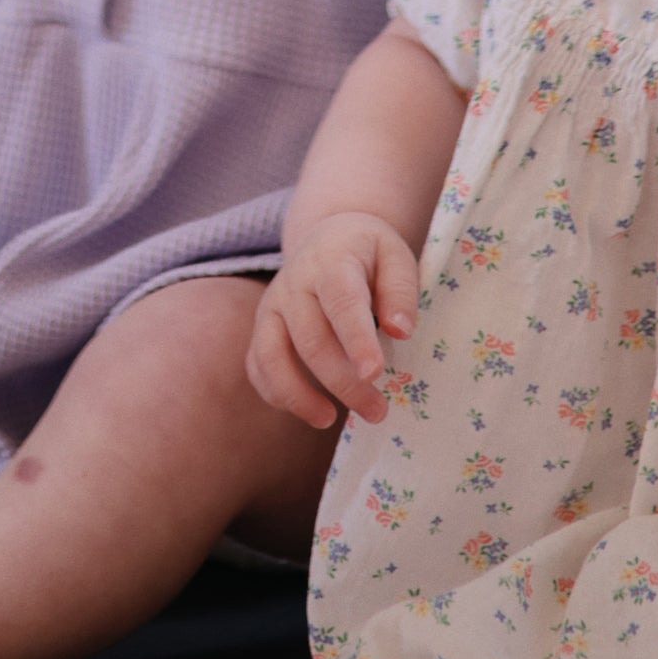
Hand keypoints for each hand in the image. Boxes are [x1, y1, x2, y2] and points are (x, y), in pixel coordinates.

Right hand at [248, 214, 420, 428]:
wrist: (327, 238)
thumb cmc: (368, 253)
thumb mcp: (395, 255)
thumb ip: (400, 290)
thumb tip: (399, 331)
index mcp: (332, 261)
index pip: (341, 302)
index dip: (356, 339)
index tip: (374, 373)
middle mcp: (294, 284)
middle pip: (311, 340)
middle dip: (343, 383)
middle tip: (377, 412)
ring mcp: (272, 306)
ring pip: (272, 356)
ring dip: (299, 395)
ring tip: (330, 420)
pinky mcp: (262, 326)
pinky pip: (257, 364)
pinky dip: (275, 392)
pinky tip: (309, 410)